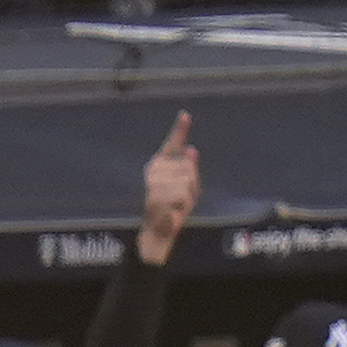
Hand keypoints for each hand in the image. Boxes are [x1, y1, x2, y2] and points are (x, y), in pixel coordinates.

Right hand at [136, 110, 198, 264]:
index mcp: (160, 165)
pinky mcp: (156, 196)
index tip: (185, 114)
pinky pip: (181, 195)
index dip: (180, 129)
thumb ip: (188, 170)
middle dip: (192, 186)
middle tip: (180, 200)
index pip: (172, 144)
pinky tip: (172, 212)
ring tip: (176, 206)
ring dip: (188, 198)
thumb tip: (192, 150)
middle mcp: (155, 170)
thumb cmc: (171, 210)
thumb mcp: (186, 189)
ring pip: (187, 181)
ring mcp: (154, 183)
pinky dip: (182, 206)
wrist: (157, 232)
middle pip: (189, 168)